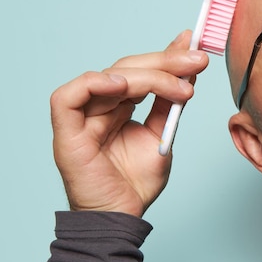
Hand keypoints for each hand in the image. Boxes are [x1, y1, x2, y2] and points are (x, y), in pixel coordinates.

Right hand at [50, 31, 208, 216]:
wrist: (122, 216)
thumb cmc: (136, 181)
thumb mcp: (162, 133)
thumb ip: (169, 101)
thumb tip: (188, 68)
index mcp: (118, 105)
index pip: (141, 71)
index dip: (165, 56)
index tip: (193, 45)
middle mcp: (99, 106)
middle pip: (128, 69)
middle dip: (165, 62)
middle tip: (196, 61)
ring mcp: (81, 117)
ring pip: (108, 77)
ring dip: (147, 75)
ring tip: (179, 85)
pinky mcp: (66, 132)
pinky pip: (67, 97)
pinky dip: (94, 84)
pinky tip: (123, 85)